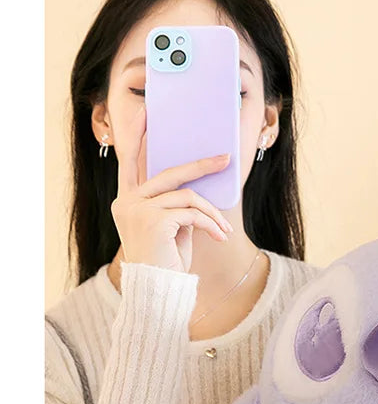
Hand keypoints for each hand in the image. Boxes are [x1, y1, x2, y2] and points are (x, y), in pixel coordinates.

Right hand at [109, 104, 233, 272]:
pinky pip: (192, 212)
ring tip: (224, 228)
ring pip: (187, 195)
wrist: (158, 291)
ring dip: (211, 212)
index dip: (138, 136)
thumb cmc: (166, 262)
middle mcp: (127, 201)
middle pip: (169, 172)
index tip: (146, 112)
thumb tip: (196, 184)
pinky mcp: (153, 220)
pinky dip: (210, 223)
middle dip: (201, 165)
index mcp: (126, 200)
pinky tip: (219, 236)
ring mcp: (137, 209)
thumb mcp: (172, 227)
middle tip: (225, 158)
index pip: (131, 162)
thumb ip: (176, 203)